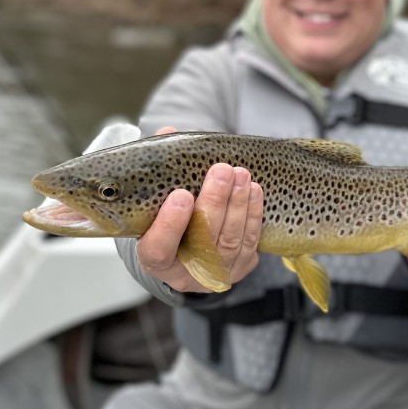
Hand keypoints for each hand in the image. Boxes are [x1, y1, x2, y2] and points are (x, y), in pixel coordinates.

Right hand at [136, 128, 263, 292]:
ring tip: (241, 175)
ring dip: (238, 206)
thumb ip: (158, 169)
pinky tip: (253, 191)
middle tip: (222, 171)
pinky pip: (249, 244)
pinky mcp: (239, 269)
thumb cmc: (166, 218)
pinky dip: (253, 216)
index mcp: (154, 260)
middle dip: (215, 203)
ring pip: (230, 243)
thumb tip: (167, 133)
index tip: (181, 194)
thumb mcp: (155, 199)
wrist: (188, 249)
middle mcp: (183, 275)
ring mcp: (214, 275)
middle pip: (203, 242)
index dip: (170, 225)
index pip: (158, 250)